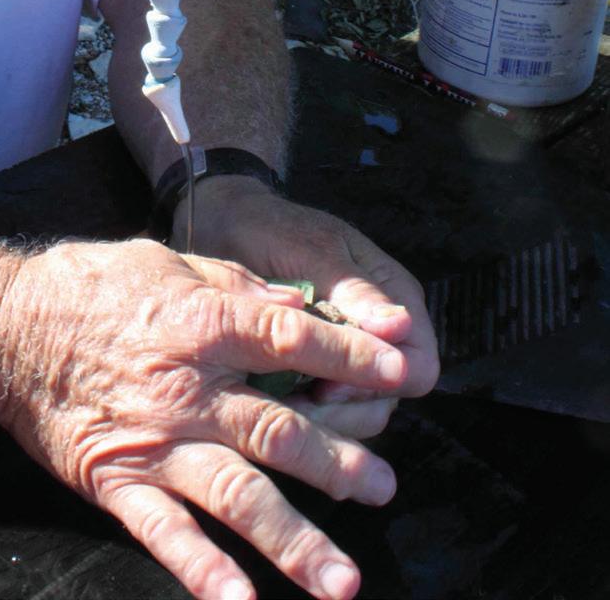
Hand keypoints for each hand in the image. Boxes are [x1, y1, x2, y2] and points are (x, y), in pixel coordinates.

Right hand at [0, 236, 407, 599]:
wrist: (6, 327)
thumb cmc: (91, 285)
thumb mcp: (170, 260)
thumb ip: (235, 286)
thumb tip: (296, 305)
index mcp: (203, 322)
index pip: (293, 339)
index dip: (352, 356)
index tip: (403, 373)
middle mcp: (188, 388)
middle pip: (279, 431)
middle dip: (339, 463)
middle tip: (384, 486)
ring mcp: (155, 442)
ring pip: (237, 496)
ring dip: (294, 540)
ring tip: (343, 579)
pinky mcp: (118, 482)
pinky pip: (166, 534)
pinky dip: (203, 572)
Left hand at [172, 178, 439, 416]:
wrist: (225, 226)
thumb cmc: (272, 229)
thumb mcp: (312, 251)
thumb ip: (355, 290)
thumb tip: (400, 327)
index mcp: (392, 292)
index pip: (418, 362)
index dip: (383, 383)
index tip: (331, 386)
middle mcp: (381, 328)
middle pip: (391, 394)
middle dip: (349, 407)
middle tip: (297, 406)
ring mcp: (351, 349)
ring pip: (362, 410)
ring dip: (326, 417)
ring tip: (279, 407)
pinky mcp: (318, 366)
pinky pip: (329, 406)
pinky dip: (306, 412)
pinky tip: (271, 404)